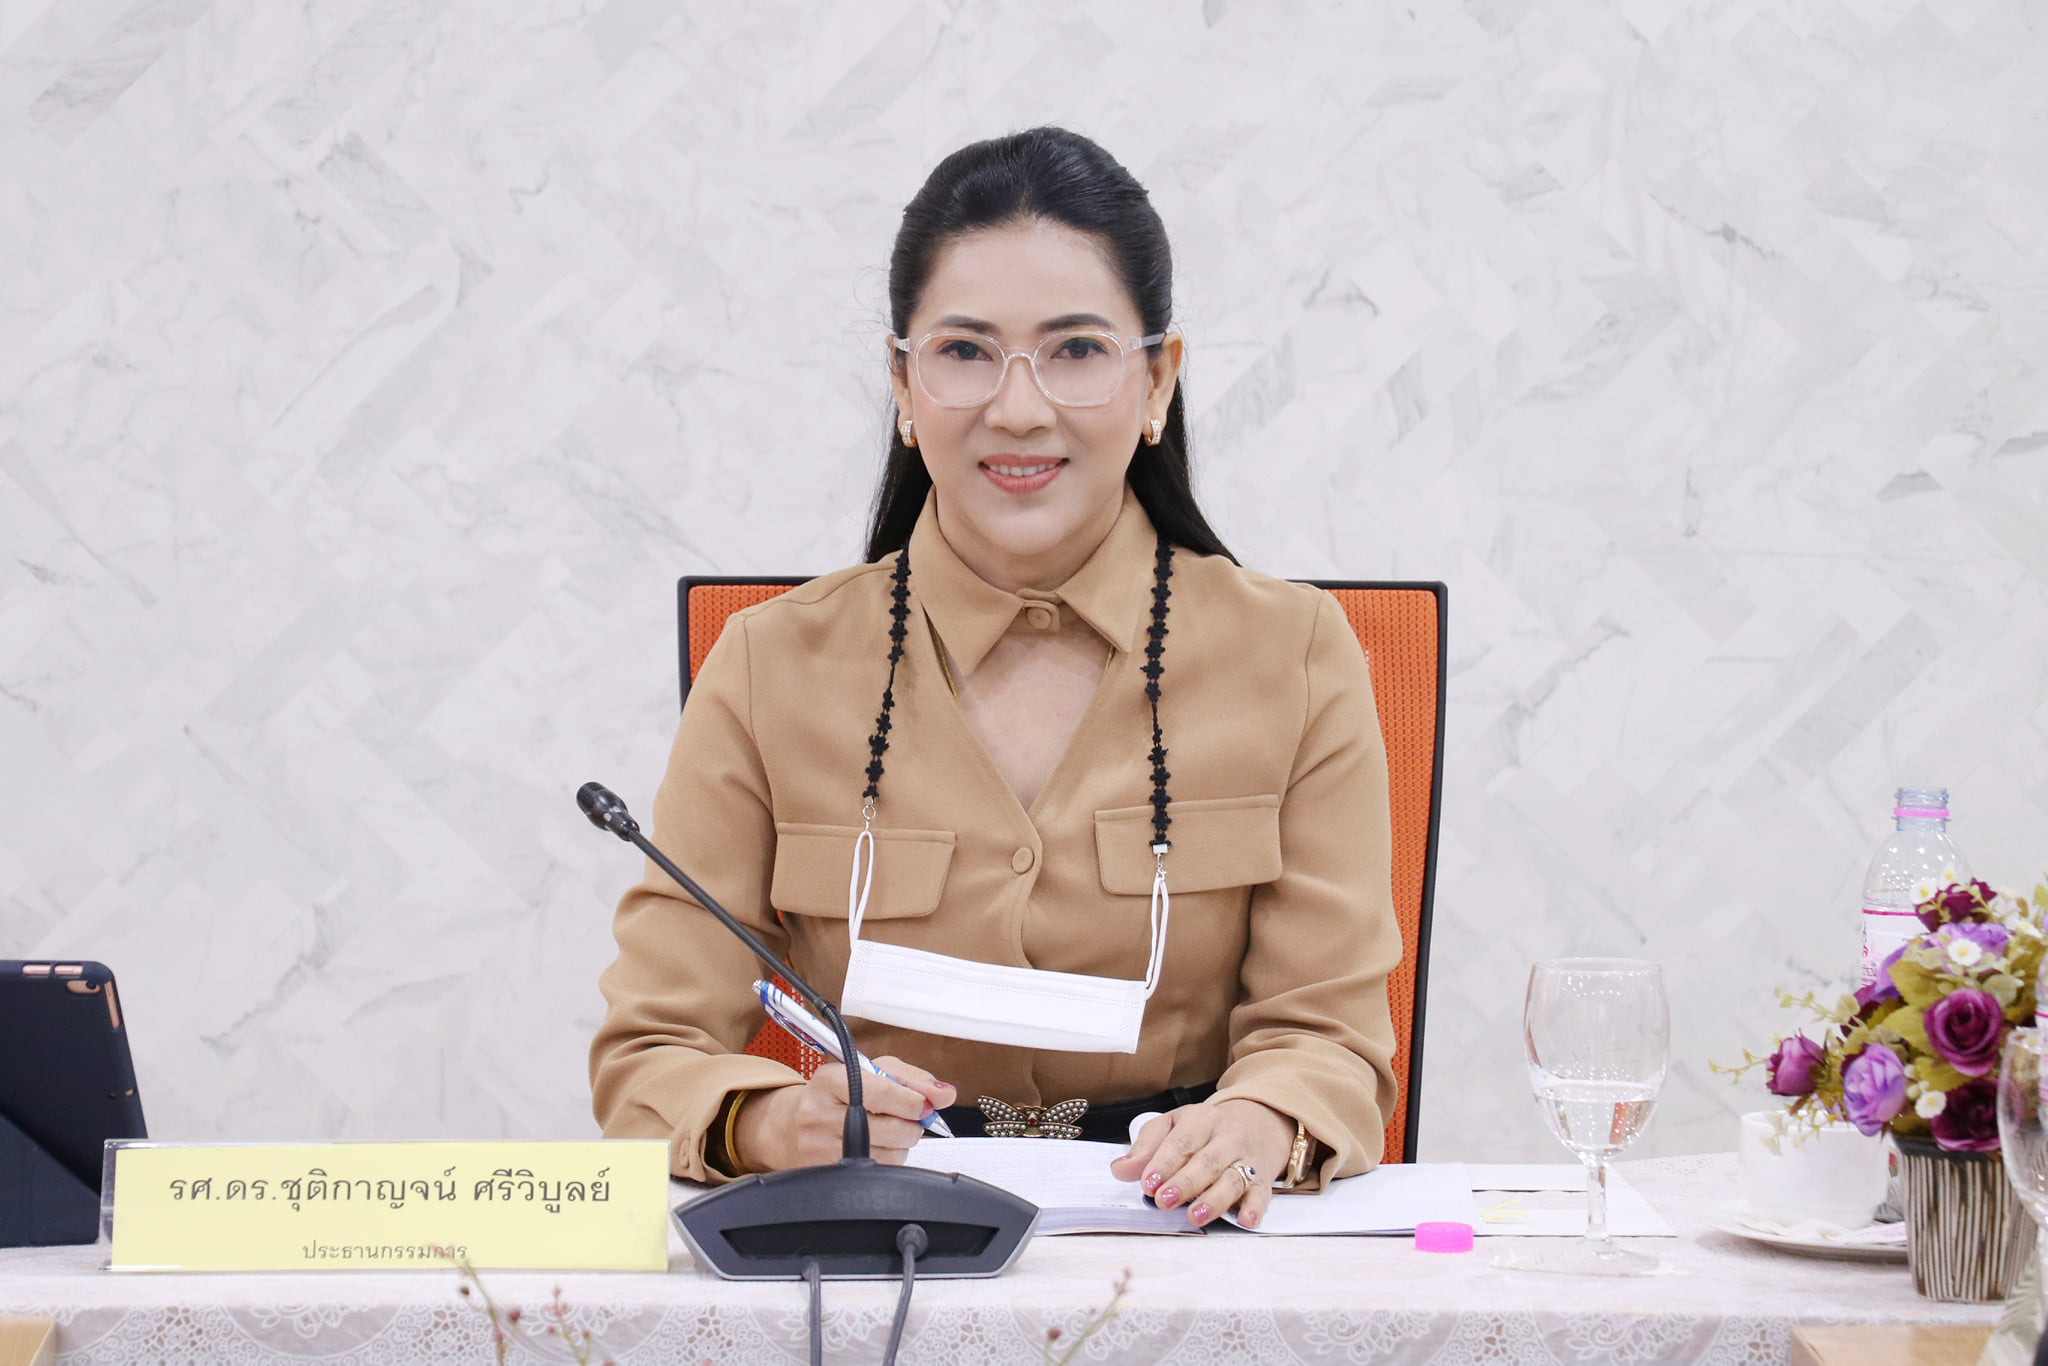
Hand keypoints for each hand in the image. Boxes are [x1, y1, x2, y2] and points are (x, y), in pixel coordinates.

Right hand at [736, 1058, 955, 1170]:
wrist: (790, 1127)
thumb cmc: (835, 1095)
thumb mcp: (869, 1071)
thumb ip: (911, 1078)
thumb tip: (944, 1094)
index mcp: (829, 1080)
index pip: (881, 1091)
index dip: (912, 1100)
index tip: (924, 1103)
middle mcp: (819, 1114)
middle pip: (891, 1126)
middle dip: (912, 1123)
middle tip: (907, 1115)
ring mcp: (820, 1148)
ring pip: (890, 1153)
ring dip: (901, 1143)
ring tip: (886, 1129)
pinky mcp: (828, 1174)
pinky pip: (879, 1171)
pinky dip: (888, 1159)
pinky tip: (875, 1146)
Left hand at [1109, 1098, 1295, 1228]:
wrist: (1256, 1125)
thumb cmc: (1203, 1131)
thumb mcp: (1172, 1126)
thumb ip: (1146, 1147)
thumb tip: (1120, 1169)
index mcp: (1202, 1119)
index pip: (1182, 1141)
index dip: (1164, 1163)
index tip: (1148, 1183)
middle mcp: (1228, 1137)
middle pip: (1207, 1161)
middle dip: (1185, 1183)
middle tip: (1164, 1201)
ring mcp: (1248, 1159)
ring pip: (1232, 1179)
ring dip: (1213, 1199)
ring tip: (1194, 1215)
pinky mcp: (1262, 1181)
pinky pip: (1261, 1195)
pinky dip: (1255, 1208)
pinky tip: (1246, 1220)